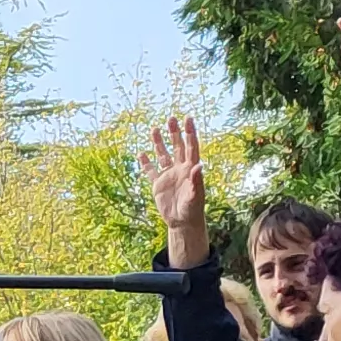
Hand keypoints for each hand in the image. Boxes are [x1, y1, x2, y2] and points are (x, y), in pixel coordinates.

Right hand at [141, 115, 212, 270]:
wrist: (182, 222)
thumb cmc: (192, 209)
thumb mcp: (195, 195)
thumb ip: (196, 180)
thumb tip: (199, 164)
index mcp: (190, 169)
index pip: (191, 147)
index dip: (190, 132)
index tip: (188, 118)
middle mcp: (179, 169)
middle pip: (177, 146)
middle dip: (174, 132)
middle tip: (171, 118)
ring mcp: (168, 175)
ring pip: (162, 155)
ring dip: (159, 143)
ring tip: (154, 129)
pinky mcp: (157, 184)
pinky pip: (150, 170)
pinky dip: (145, 162)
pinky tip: (141, 153)